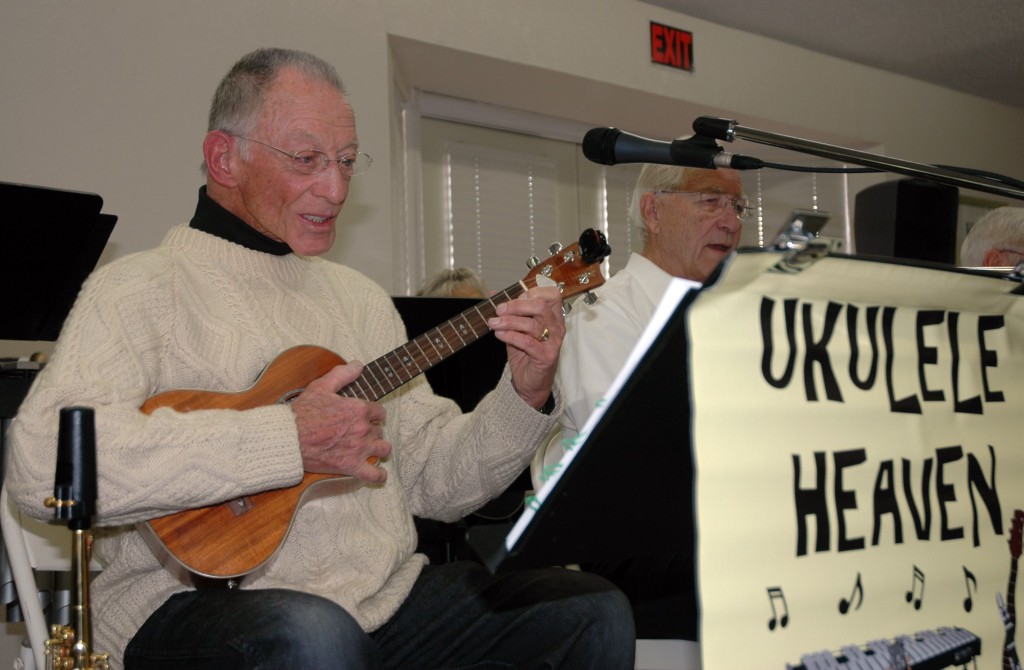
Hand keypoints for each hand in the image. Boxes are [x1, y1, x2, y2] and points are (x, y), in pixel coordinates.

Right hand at [289, 361, 390, 483]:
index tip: (366, 416)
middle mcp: (362, 429)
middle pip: (379, 430)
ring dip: (378, 447)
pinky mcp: (351, 466)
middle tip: (360, 431)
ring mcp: (358, 449)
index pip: (379, 411)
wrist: (288, 439)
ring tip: (370, 447)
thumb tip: (358, 364)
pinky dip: (379, 475)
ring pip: (383, 448)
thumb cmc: (302, 413)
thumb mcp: (320, 386)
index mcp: (358, 409)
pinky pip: (374, 475)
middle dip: (372, 430)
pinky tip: (379, 473)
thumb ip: (342, 374)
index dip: (373, 413)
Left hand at [487, 286, 563, 408]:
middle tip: (499, 310)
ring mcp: (553, 342)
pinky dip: (511, 336)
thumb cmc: (525, 354)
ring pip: (532, 325)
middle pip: (540, 306)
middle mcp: (557, 327)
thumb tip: (493, 293)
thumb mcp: (516, 329)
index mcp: (553, 316)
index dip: (531, 292)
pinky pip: (528, 342)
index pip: (551, 295)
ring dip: (509, 321)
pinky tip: (499, 334)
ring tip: (493, 323)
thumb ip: (509, 312)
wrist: (531, 383)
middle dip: (516, 305)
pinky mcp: (546, 356)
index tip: (513, 298)